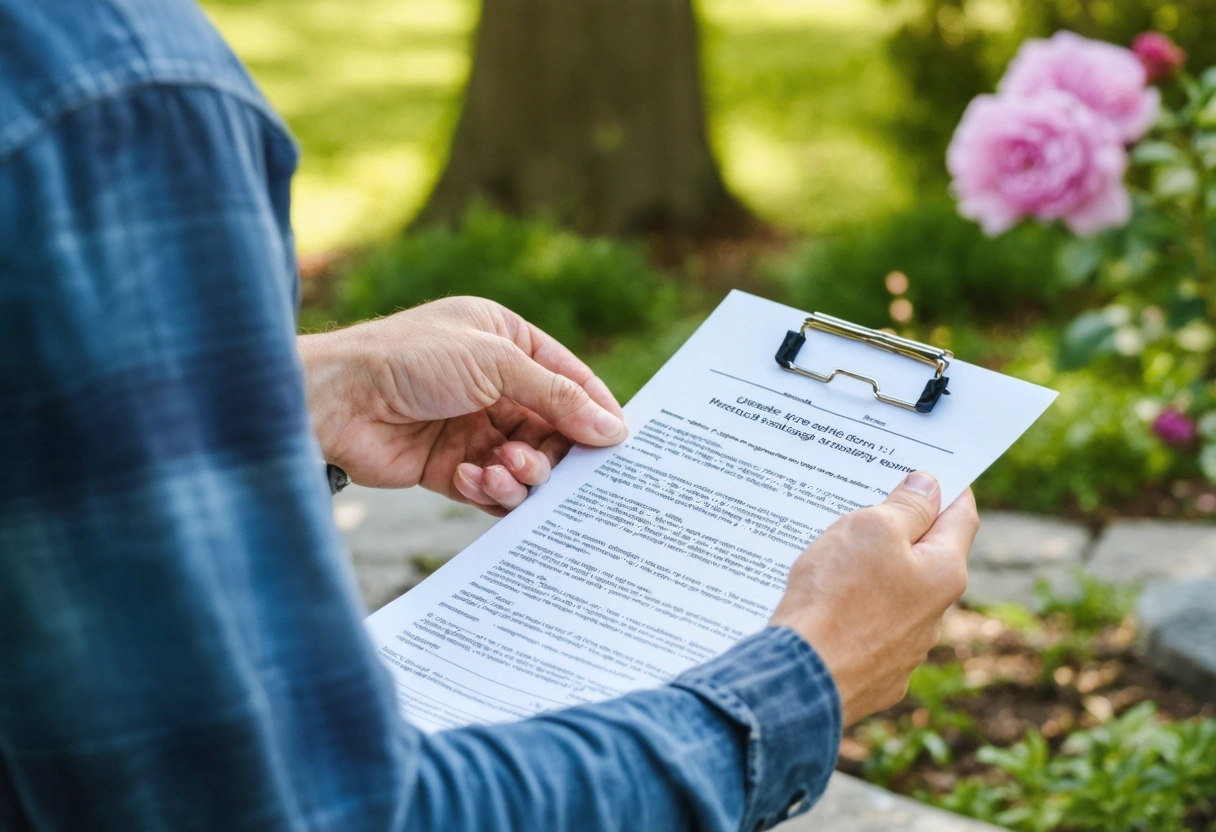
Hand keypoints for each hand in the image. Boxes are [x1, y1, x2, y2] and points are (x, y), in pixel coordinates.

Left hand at [298, 297, 627, 514]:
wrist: (334, 400)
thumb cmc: (410, 359)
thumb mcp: (495, 363)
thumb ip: (557, 397)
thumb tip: (614, 429)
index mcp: (506, 341)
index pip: (569, 379)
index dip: (595, 410)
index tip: (618, 444)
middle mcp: (493, 383)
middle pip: (552, 429)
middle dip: (551, 452)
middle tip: (541, 466)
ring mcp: (472, 425)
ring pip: (525, 463)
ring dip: (519, 474)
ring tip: (498, 471)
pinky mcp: (450, 466)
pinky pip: (492, 488)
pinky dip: (489, 490)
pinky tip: (470, 480)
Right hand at [770, 473, 977, 725]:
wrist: (802, 680)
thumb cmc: (837, 597)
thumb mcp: (871, 530)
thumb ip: (907, 507)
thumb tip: (930, 487)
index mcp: (943, 572)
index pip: (962, 515)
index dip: (947, 488)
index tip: (929, 470)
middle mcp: (935, 614)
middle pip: (927, 557)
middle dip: (902, 532)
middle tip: (866, 506)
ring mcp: (906, 649)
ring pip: (896, 596)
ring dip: (875, 575)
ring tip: (833, 560)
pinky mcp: (876, 673)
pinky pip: (870, 630)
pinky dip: (855, 612)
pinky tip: (825, 606)